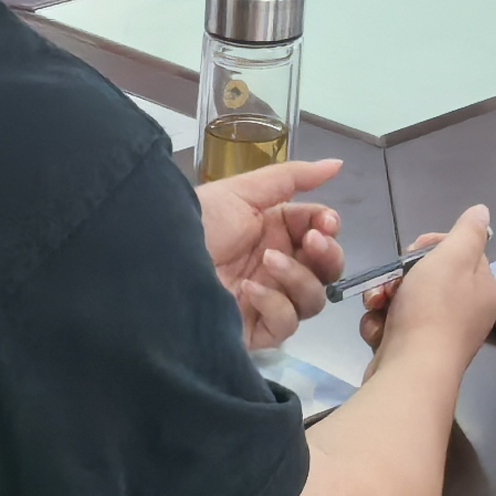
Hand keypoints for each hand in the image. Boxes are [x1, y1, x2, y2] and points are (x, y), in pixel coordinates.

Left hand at [200, 158, 347, 351]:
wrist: (158, 257)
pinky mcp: (255, 330)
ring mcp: (267, 301)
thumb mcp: (244, 191)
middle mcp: (276, 267)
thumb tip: (338, 164)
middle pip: (326, 272)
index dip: (328, 228)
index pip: (320, 233)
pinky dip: (274, 303)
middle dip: (327, 255)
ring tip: (268, 260)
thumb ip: (293, 178)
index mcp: (275, 232)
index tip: (325, 224)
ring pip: (312, 299)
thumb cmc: (200, 220)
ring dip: (298, 277)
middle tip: (313, 242)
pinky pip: (285, 324)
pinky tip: (249, 289)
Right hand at [358, 206, 495, 367]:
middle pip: (429, 278)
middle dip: (401, 276)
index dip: (433, 246)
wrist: (411, 372)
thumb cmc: (432, 310)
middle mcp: (466, 314)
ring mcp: (439, 336)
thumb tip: (482, 212)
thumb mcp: (452, 258)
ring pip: (405, 301)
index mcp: (483, 290)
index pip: (462, 253)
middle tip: (391, 281)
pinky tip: (377, 331)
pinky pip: (394, 326)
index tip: (413, 249)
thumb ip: (468, 232)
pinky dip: (381, 325)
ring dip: (384, 299)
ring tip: (376, 306)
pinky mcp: (413, 353)